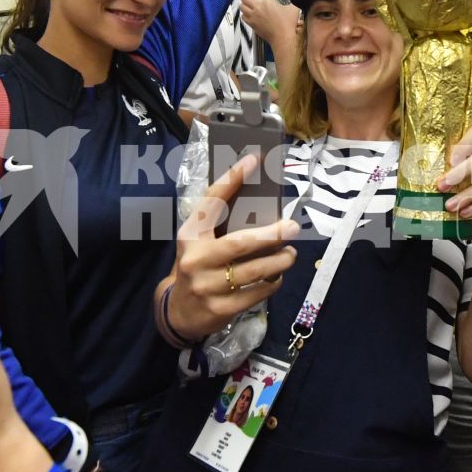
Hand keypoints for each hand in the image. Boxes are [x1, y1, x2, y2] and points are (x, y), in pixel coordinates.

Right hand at [169, 154, 299, 339]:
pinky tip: (277, 276)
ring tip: (291, 254)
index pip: (211, 201)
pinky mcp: (221, 308)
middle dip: (272, 234)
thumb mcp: (199, 244)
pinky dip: (273, 282)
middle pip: (241, 242)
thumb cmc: (197, 267)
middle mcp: (196, 259)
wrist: (179, 312)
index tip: (253, 160)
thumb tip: (261, 203)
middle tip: (292, 227)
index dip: (232, 179)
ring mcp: (207, 286)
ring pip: (255, 270)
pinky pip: (257, 292)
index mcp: (190, 235)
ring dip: (280, 261)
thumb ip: (220, 226)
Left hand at [240, 0, 300, 44]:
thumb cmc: (287, 24)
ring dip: (245, 5)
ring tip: (251, 6)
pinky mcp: (252, 24)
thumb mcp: (293, 9)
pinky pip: (243, 17)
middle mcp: (258, 7)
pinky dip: (245, 15)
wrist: (282, 38)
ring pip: (242, 7)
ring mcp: (253, 16)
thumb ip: (291, 1)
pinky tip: (251, 15)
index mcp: (267, 1)